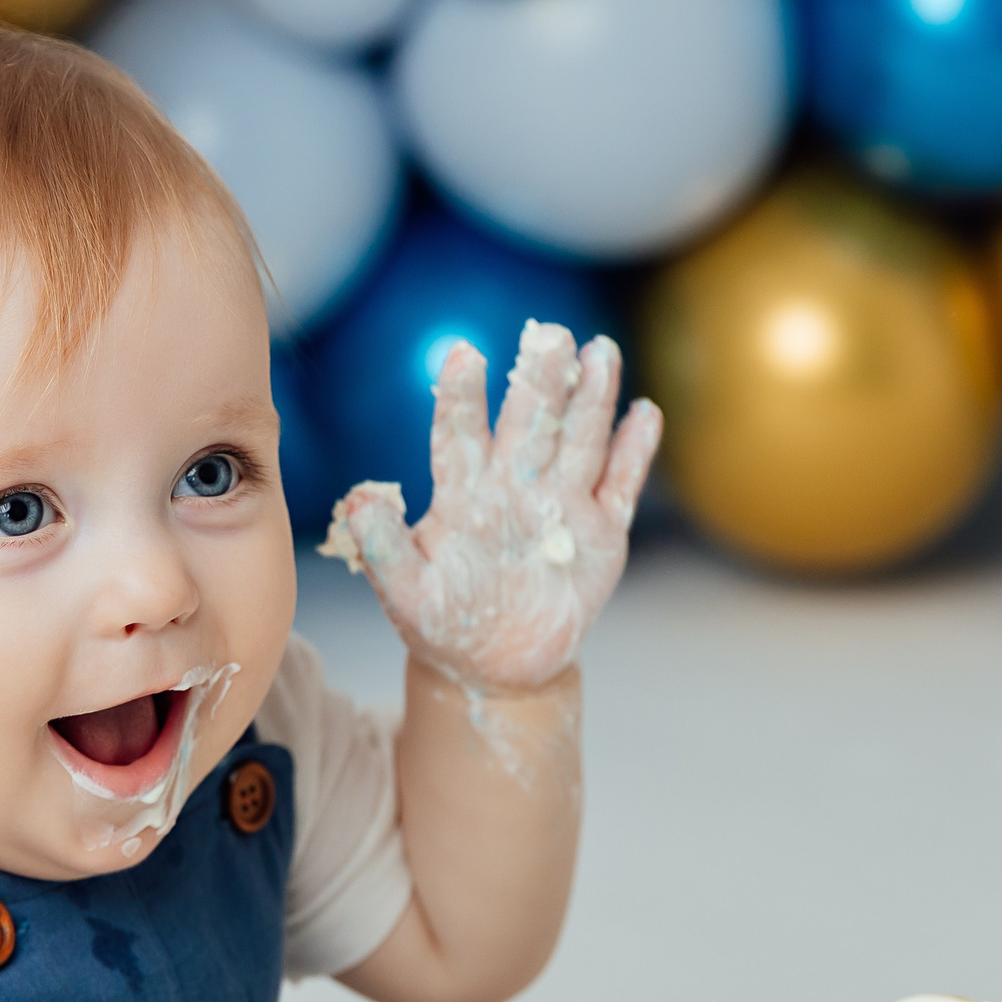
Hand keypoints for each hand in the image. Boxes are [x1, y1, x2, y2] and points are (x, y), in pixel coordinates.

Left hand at [319, 321, 661, 694]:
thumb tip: (357, 501)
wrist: (494, 666)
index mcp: (463, 492)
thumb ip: (382, 548)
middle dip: (540, 380)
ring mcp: (561, 503)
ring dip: (591, 399)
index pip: (460, 434)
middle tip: (549, 335)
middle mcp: (513, 484)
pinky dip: (634, 452)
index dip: (462, 398)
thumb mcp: (405, 593)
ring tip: (598, 353)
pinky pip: (620, 486)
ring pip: (579, 440)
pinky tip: (644, 413)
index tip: (463, 355)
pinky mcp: (601, 533)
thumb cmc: (442, 623)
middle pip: (529, 422)